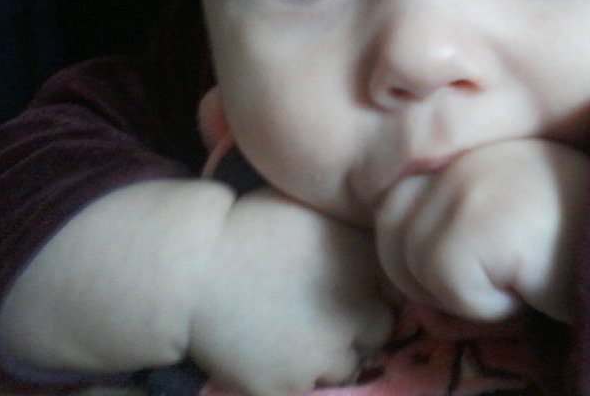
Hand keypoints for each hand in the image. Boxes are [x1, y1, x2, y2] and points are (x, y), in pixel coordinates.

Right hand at [190, 187, 394, 395]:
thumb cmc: (248, 223)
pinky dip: (294, 374)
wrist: (191, 266)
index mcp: (365, 267)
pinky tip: (270, 349)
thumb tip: (377, 241)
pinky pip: (306, 386)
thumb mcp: (313, 211)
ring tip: (296, 332)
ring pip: (346, 366)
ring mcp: (325, 355)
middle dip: (360, 324)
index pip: (397, 291)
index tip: (353, 285)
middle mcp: (357, 313)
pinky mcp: (290, 386)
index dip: (375, 289)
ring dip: (331, 354)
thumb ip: (352, 233)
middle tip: (323, 311)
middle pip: (380, 331)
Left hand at [375, 139, 588, 322]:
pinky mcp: (480, 216)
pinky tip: (531, 283)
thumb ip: (450, 248)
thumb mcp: (506, 240)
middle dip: (430, 275)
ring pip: (406, 261)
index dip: (422, 250)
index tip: (478, 262)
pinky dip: (485, 305)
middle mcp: (462, 154)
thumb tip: (414, 304)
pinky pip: (444, 283)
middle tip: (500, 274)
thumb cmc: (581, 250)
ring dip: (459, 292)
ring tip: (519, 274)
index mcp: (466, 150)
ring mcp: (469, 180)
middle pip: (388, 232)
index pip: (394, 204)